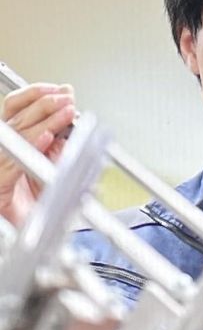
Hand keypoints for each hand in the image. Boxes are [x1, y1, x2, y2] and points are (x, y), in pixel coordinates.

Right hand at [0, 83, 74, 225]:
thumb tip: (69, 126)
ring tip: (64, 111)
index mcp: (10, 144)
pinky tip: (47, 137)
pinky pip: (11, 162)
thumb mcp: (53, 171)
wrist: (27, 238)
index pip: (16, 108)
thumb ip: (58, 149)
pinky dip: (31, 146)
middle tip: (67, 97)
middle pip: (15, 115)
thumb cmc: (36, 210)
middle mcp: (1, 151)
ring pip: (15, 132)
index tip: (62, 90)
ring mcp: (0, 164)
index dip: (37, 95)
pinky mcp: (0, 184)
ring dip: (43, 119)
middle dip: (44, 102)